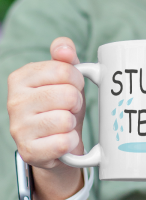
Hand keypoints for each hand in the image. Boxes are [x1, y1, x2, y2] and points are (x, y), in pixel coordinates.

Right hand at [8, 37, 85, 199]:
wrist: (59, 141)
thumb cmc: (63, 106)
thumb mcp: (66, 79)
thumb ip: (65, 58)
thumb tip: (64, 48)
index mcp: (22, 78)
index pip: (65, 70)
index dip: (77, 81)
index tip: (72, 88)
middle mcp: (14, 102)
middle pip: (68, 95)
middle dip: (76, 103)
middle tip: (69, 109)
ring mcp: (18, 128)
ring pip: (66, 120)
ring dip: (72, 123)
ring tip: (64, 124)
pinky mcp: (29, 151)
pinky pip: (64, 143)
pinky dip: (71, 142)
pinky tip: (63, 141)